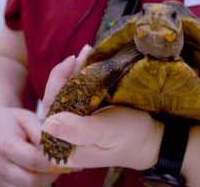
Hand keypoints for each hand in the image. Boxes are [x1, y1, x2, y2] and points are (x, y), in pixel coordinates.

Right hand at [0, 107, 58, 186]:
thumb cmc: (14, 121)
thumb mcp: (29, 118)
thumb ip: (43, 132)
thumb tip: (62, 146)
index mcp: (6, 146)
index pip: (34, 160)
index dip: (54, 158)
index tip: (69, 152)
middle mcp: (0, 166)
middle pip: (33, 180)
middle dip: (53, 172)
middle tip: (64, 159)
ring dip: (47, 178)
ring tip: (53, 162)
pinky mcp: (2, 186)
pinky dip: (38, 181)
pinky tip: (43, 168)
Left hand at [41, 45, 163, 170]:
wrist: (151, 138)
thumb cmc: (131, 138)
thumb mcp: (106, 133)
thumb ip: (79, 130)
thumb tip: (48, 123)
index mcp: (65, 146)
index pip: (51, 109)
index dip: (57, 82)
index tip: (71, 61)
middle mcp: (66, 135)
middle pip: (59, 98)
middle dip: (69, 72)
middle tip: (84, 52)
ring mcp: (76, 123)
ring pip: (69, 93)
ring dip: (77, 71)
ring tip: (88, 52)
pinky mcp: (86, 114)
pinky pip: (80, 93)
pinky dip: (84, 76)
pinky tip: (91, 62)